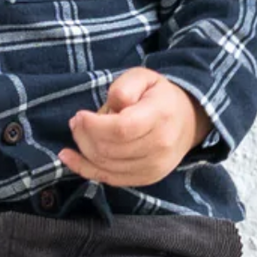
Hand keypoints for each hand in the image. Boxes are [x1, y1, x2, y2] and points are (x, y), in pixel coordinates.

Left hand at [59, 68, 212, 188]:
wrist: (187, 122)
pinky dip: (84, 169)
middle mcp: (160, 146)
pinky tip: (69, 157)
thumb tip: (113, 106)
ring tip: (78, 131)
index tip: (80, 115)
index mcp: (160, 116)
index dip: (94, 125)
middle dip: (84, 135)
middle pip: (110, 149)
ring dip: (84, 149)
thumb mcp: (143, 77)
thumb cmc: (158, 96)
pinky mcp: (145, 179)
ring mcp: (154, 167)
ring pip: (106, 165)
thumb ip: (124, 87)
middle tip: (76, 121)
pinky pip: (109, 179)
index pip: (121, 129)